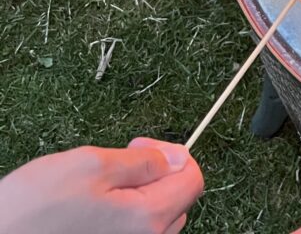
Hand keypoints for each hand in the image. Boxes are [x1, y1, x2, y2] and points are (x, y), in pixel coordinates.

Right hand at [0, 138, 204, 233]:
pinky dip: (126, 214)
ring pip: (158, 218)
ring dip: (141, 195)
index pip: (193, 180)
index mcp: (147, 219)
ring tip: (102, 187)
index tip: (142, 148)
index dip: (173, 156)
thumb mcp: (91, 164)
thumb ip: (143, 161)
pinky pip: (135, 232)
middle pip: (178, 200)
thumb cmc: (34, 208)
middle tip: (120, 162)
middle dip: (158, 174)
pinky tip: (95, 208)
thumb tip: (177, 158)